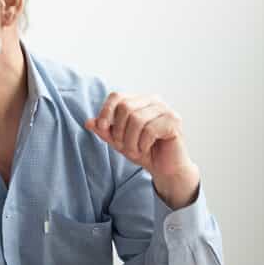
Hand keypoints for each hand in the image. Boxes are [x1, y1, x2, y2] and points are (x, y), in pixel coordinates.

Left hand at [85, 92, 199, 207]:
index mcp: (139, 100)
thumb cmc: (142, 151)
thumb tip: (88, 122)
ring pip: (137, 119)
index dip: (106, 111)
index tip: (102, 128)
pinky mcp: (174, 121)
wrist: (163, 168)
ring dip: (130, 141)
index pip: (117, 96)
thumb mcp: (118, 141)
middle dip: (119, 131)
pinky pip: (150, 130)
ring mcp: (165, 109)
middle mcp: (153, 100)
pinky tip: (146, 149)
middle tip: (123, 146)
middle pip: (125, 107)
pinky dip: (143, 145)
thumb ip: (104, 130)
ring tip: (134, 151)